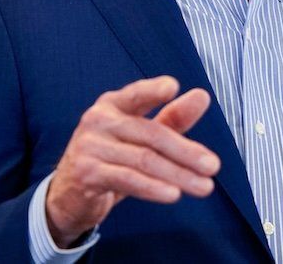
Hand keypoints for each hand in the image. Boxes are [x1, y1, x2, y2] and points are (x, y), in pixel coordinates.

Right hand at [44, 76, 219, 246]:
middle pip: (151, 134)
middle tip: (213, 166)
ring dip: (178, 175)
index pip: (136, 94)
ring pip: (143, 159)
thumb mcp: (140, 137)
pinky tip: (173, 194)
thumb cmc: (111, 158)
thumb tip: (202, 96)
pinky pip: (127, 179)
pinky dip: (153, 188)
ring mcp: (90, 146)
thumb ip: (172, 118)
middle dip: (186, 151)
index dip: (152, 90)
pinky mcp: (87, 172)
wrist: (69, 194)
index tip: (172, 87)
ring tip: (204, 186)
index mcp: (112, 104)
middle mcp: (98, 120)